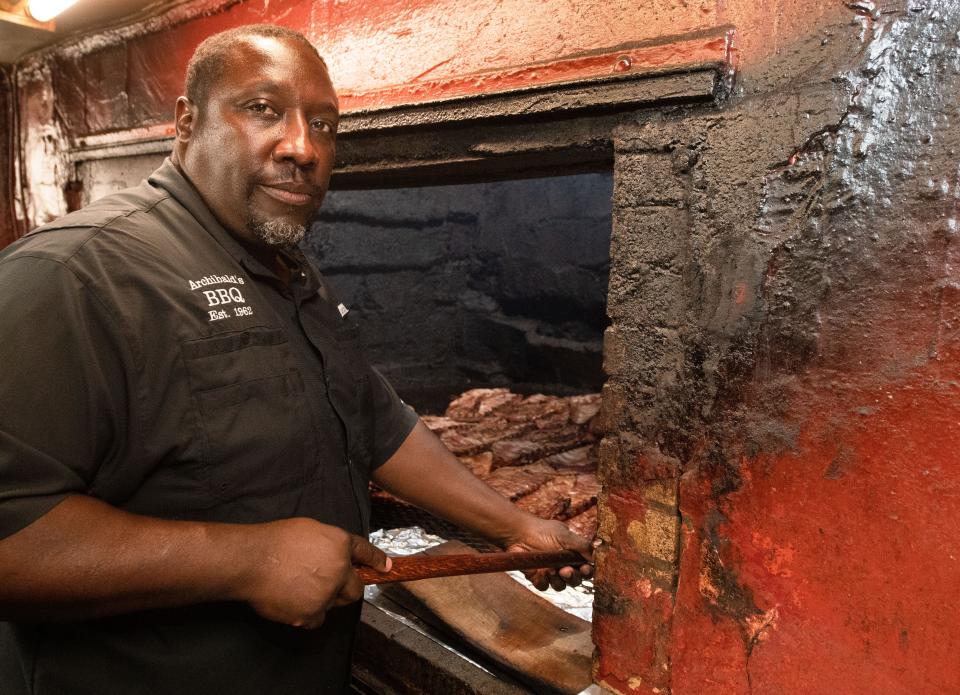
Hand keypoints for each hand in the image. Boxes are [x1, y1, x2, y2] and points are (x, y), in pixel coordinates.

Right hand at [233, 518, 390, 628]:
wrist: (251, 560)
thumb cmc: (274, 541)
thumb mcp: (309, 529)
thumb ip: (329, 543)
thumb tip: (334, 555)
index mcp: (339, 544)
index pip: (364, 552)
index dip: (376, 560)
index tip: (385, 567)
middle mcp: (339, 570)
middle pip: (355, 589)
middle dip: (345, 589)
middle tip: (326, 585)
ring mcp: (326, 594)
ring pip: (333, 605)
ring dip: (322, 600)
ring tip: (297, 588)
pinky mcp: (311, 614)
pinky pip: (317, 620)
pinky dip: (307, 615)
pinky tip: (292, 601)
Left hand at [504, 516, 593, 591]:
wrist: (519, 533)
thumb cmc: (543, 531)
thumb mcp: (566, 535)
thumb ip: (583, 546)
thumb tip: (596, 558)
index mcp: (573, 555)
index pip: (586, 569)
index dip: (586, 572)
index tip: (584, 570)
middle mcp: (563, 565)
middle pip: (575, 580)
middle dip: (572, 577)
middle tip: (565, 571)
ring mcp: (550, 572)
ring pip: (561, 586)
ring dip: (558, 580)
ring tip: (551, 570)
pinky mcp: (537, 577)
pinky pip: (544, 586)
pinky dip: (543, 580)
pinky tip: (539, 571)